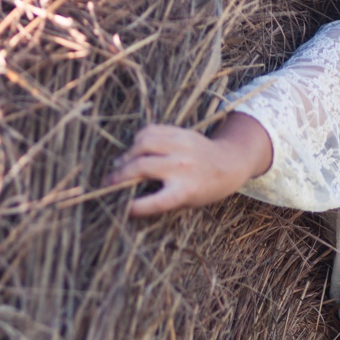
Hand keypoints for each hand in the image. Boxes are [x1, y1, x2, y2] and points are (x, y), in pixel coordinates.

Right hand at [106, 114, 272, 216]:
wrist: (230, 163)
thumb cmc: (205, 188)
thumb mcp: (187, 200)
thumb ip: (161, 197)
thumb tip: (127, 192)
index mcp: (186, 190)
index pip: (156, 201)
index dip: (136, 206)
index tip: (123, 209)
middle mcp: (183, 167)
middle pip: (141, 167)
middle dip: (120, 175)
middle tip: (109, 182)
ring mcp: (182, 147)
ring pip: (143, 144)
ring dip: (126, 155)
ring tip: (120, 164)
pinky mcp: (180, 132)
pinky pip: (151, 130)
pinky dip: (138, 140)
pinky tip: (135, 150)